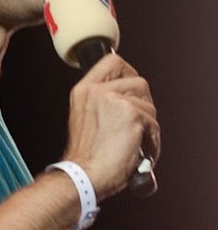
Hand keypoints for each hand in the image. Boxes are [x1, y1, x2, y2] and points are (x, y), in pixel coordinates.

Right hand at [62, 53, 160, 199]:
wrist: (84, 174)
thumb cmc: (86, 155)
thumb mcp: (84, 117)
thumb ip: (101, 102)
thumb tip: (128, 97)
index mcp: (83, 90)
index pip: (111, 61)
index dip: (128, 71)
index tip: (132, 88)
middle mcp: (96, 91)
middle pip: (138, 81)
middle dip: (144, 102)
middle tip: (140, 121)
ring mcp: (113, 100)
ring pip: (148, 103)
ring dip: (148, 124)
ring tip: (138, 142)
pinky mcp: (130, 114)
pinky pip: (153, 123)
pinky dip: (152, 141)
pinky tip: (140, 152)